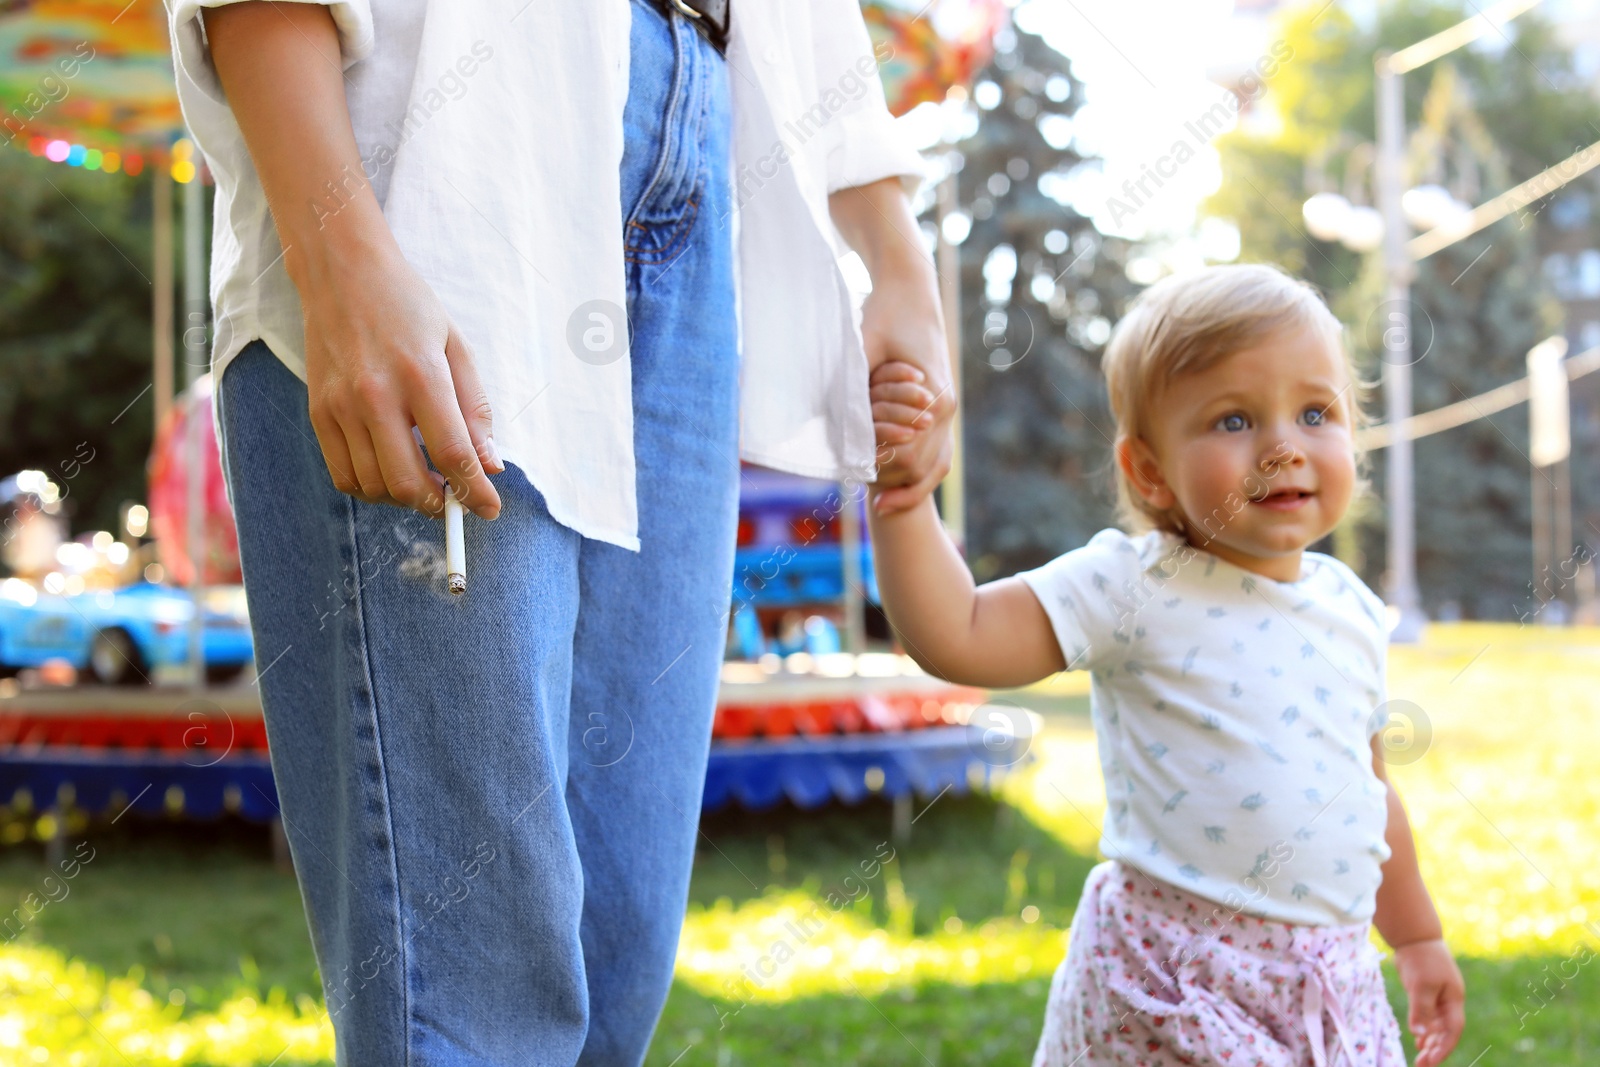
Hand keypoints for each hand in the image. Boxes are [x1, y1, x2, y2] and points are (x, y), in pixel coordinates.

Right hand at [202, 3, 503, 521]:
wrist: (341, 272)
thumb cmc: (408, 307)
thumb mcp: (457, 347)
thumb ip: (476, 409)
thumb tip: (490, 465)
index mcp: (420, 374)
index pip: (451, 453)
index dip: (474, 491)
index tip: (489, 509)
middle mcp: (376, 395)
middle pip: (408, 482)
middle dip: (438, 504)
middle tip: (454, 498)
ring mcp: (341, 406)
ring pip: (375, 486)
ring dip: (405, 497)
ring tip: (424, 480)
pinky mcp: (319, 412)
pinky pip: (344, 476)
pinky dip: (370, 488)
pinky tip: (390, 470)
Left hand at [827, 178, 954, 514]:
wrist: (910, 291)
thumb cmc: (883, 316)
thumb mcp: (861, 351)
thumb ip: (852, 386)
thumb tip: (831, 421)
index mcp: (931, 393)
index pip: (911, 451)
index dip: (886, 470)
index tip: (864, 485)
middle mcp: (944, 406)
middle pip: (925, 464)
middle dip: (899, 485)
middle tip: (872, 504)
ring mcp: (946, 408)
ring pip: (936, 463)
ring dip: (912, 486)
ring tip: (883, 506)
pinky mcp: (941, 407)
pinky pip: (939, 452)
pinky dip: (921, 473)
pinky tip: (898, 488)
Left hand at [1393, 938, 1464, 1066]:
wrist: (1414, 936)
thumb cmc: (1421, 959)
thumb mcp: (1420, 985)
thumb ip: (1421, 1010)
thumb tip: (1419, 1034)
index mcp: (1453, 1000)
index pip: (1452, 1031)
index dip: (1444, 1047)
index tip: (1431, 1061)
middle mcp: (1448, 1001)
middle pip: (1445, 1032)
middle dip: (1436, 1050)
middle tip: (1422, 1065)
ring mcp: (1438, 997)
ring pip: (1437, 1026)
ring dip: (1430, 1042)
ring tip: (1421, 1059)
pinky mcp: (1427, 993)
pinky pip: (1429, 1017)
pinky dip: (1424, 1030)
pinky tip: (1419, 1040)